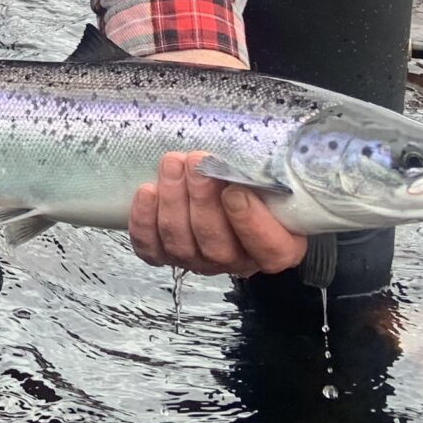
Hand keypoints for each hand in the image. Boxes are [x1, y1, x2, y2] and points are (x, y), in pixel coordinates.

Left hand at [128, 148, 308, 278]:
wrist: (222, 184)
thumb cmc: (254, 180)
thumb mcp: (275, 178)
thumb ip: (269, 175)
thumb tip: (250, 160)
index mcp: (277, 248)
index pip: (270, 249)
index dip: (251, 223)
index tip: (234, 190)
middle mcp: (237, 262)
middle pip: (217, 247)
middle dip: (202, 200)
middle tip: (196, 162)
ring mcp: (199, 262)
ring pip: (181, 244)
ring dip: (173, 201)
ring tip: (172, 164)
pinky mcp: (165, 255)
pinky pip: (150, 247)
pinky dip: (144, 220)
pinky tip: (147, 191)